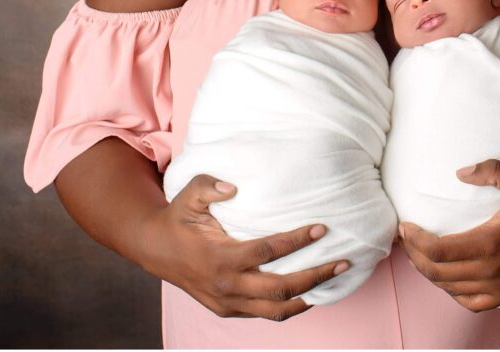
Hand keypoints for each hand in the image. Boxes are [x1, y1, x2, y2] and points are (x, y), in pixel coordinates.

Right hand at [143, 174, 348, 320]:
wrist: (155, 249)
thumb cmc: (179, 218)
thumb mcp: (189, 193)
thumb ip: (210, 186)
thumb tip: (235, 187)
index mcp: (220, 258)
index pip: (267, 252)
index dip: (296, 241)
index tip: (321, 228)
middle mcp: (226, 286)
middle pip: (280, 289)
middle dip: (316, 276)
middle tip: (344, 261)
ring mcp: (227, 303)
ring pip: (276, 310)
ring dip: (309, 297)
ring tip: (335, 279)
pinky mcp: (228, 310)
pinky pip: (265, 314)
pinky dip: (290, 306)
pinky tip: (311, 292)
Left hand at [397, 159, 499, 311]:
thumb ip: (489, 170)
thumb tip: (460, 172)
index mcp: (491, 243)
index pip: (438, 251)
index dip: (414, 241)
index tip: (405, 226)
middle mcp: (493, 271)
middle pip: (438, 273)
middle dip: (415, 256)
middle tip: (406, 237)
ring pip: (451, 289)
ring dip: (431, 273)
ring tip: (420, 253)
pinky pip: (472, 302)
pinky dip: (453, 291)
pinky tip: (449, 275)